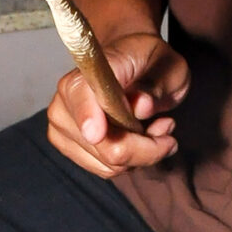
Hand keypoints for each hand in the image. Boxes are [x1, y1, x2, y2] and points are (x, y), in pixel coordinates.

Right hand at [46, 30, 188, 175]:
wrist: (134, 63)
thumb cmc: (152, 63)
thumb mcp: (170, 66)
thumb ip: (156, 86)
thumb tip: (141, 105)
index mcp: (93, 64)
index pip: (79, 91)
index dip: (86, 114)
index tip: (97, 134)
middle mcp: (68, 92)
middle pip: (101, 143)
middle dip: (143, 146)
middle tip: (167, 128)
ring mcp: (62, 120)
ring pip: (106, 163)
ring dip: (139, 154)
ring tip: (156, 128)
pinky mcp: (65, 141)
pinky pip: (104, 168)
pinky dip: (128, 161)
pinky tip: (140, 138)